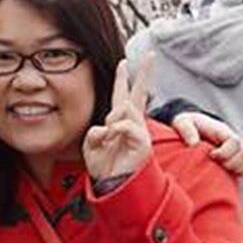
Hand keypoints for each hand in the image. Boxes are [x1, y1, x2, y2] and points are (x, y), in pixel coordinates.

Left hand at [84, 57, 153, 183]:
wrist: (114, 185)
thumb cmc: (105, 167)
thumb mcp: (91, 146)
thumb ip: (94, 132)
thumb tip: (107, 126)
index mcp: (120, 122)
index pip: (122, 96)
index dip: (122, 79)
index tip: (123, 62)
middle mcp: (133, 124)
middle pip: (139, 94)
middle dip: (145, 74)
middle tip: (151, 56)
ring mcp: (140, 132)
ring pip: (125, 109)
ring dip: (112, 120)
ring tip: (108, 138)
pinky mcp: (143, 142)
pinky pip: (125, 125)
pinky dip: (115, 130)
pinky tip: (112, 139)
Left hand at [169, 111, 242, 178]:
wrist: (194, 125)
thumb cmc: (188, 124)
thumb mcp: (182, 122)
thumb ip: (187, 131)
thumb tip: (193, 144)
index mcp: (221, 131)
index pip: (234, 141)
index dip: (225, 152)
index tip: (211, 155)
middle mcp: (233, 138)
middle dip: (232, 163)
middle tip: (216, 164)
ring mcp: (237, 147)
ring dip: (239, 168)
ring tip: (222, 170)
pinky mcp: (237, 156)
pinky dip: (242, 170)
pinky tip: (226, 172)